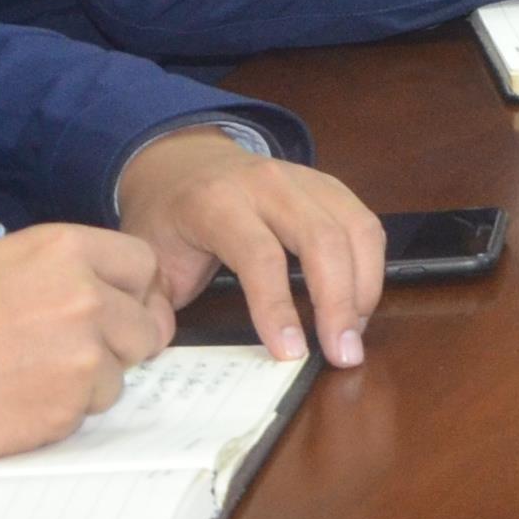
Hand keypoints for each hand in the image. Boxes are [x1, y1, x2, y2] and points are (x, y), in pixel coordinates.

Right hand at [0, 221, 174, 467]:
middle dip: (118, 340)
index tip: (116, 306)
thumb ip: (56, 268)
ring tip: (28, 376)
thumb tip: (101, 286)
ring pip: (120, 372)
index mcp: (63, 250)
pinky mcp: (65, 410)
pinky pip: (88, 411)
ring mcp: (80, 357)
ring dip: (88, 380)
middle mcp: (84, 298)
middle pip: (145, 324)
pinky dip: (61, 410)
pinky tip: (16, 401)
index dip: (131, 290)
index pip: (142, 265)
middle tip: (71, 351)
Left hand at [116, 129, 382, 368]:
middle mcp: (268, 184)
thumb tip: (160, 343)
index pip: (259, 256)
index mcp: (217, 203)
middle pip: (322, 239)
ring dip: (364, 287)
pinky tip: (359, 304)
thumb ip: (153, 301)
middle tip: (343, 355)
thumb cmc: (167, 219)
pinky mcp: (331, 186)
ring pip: (356, 229)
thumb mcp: (147, 257)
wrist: (182, 164)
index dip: (277, 307)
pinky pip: (365, 225)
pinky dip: (371, 268)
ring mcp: (306, 180)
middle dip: (339, 302)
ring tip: (354, 335)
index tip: (291, 354)